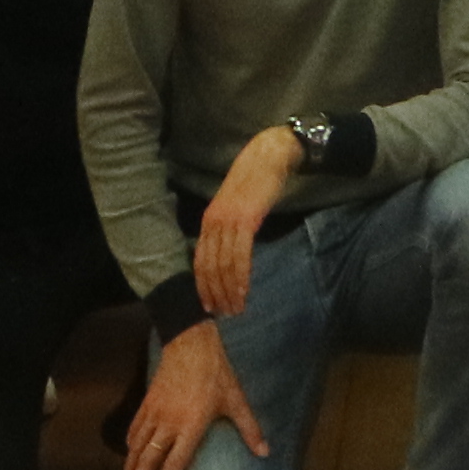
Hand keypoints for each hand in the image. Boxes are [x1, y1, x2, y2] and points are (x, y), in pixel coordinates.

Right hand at [122, 322, 269, 469]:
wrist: (190, 343)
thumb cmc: (216, 372)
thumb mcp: (236, 400)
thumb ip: (249, 428)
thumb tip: (265, 453)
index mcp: (191, 427)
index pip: (174, 465)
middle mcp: (169, 423)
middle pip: (149, 460)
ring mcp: (155, 413)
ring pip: (137, 447)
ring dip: (130, 468)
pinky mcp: (148, 402)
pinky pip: (136, 428)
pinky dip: (131, 443)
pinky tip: (129, 453)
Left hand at [192, 120, 297, 316]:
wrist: (269, 155)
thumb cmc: (255, 180)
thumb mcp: (235, 206)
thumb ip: (230, 226)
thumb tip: (229, 251)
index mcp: (209, 220)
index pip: (199, 259)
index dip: (202, 285)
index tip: (208, 305)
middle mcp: (213, 222)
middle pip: (209, 266)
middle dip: (215, 293)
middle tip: (223, 314)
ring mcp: (228, 221)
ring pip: (224, 265)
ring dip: (228, 291)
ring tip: (235, 309)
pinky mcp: (246, 220)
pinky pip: (240, 255)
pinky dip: (240, 277)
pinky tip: (244, 291)